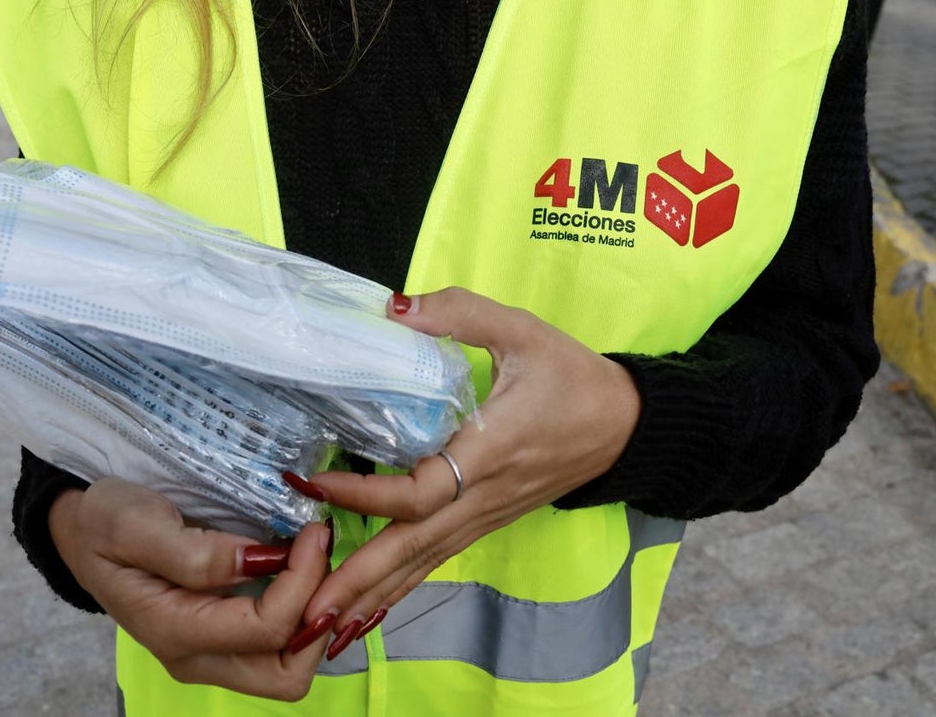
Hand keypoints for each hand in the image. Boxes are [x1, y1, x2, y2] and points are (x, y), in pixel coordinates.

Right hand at [49, 477, 331, 699]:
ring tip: (318, 561)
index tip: (313, 530)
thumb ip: (196, 553)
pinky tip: (303, 569)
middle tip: (325, 558)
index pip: (266, 629)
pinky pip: (279, 648)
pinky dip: (304, 614)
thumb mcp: (135, 524)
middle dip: (319, 618)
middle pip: (285, 675)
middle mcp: (197, 658)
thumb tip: (261, 561)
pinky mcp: (222, 640)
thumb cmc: (104, 523)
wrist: (80, 530)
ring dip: (315, 618)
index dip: (303, 581)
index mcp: (175, 631)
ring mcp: (210, 655)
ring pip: (287, 668)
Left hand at [294, 287, 639, 656]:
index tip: (316, 485)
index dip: (366, 494)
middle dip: (359, 579)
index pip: (420, 491)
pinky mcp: (487, 521)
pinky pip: (437, 559)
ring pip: (423, 563)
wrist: (628, 426)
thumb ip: (462, 313)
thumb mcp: (525, 331)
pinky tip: (369, 608)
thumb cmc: (575, 379)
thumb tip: (394, 308)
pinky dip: (400, 586)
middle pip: (413, 548)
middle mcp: (484, 496)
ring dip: (373, 595)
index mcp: (490, 451)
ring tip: (321, 626)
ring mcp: (486, 516)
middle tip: (307, 613)